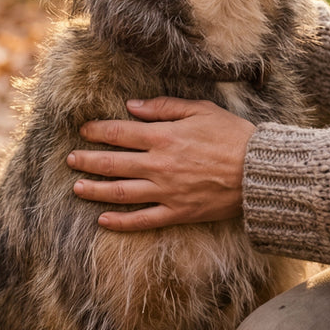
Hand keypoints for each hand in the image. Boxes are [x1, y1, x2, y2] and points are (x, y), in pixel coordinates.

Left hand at [71, 97, 255, 231]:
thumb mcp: (200, 110)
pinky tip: (103, 220)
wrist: (258, 171)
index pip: (120, 133)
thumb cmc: (233, 136)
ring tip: (77, 188)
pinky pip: (143, 219)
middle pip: (112, 163)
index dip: (97, 132)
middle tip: (71, 160)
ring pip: (121, 192)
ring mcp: (166, 192)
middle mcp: (159, 165)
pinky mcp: (178, 212)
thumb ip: (164, 108)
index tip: (83, 131)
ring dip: (95, 190)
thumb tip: (132, 107)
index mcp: (164, 137)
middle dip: (87, 161)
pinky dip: (121, 222)